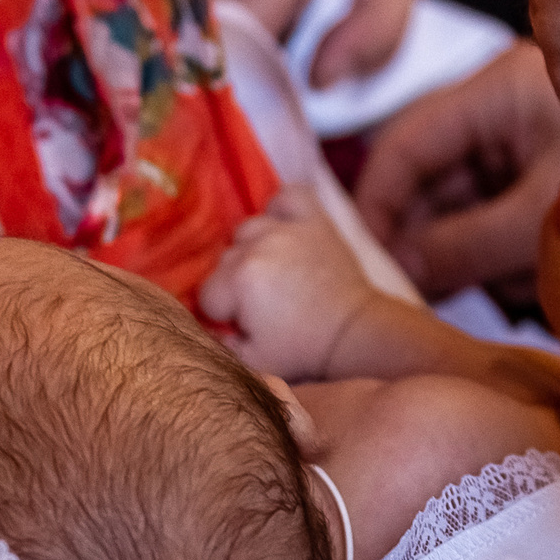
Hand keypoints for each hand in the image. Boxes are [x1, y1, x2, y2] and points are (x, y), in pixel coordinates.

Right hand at [199, 187, 377, 379]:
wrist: (353, 333)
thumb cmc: (302, 349)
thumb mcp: (252, 362)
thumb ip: (218, 344)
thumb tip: (206, 326)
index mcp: (240, 279)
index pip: (208, 293)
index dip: (224, 313)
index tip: (247, 324)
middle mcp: (258, 246)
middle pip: (225, 261)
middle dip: (237, 286)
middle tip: (264, 305)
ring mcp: (287, 228)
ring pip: (248, 230)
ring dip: (254, 250)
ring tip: (274, 273)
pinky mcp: (314, 220)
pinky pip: (287, 197)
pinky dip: (281, 210)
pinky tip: (284, 232)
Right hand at [358, 41, 559, 296]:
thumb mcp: (548, 222)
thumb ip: (461, 245)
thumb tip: (402, 267)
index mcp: (508, 87)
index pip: (408, 138)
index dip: (378, 201)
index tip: (367, 259)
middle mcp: (528, 105)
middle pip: (441, 170)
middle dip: (432, 232)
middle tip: (427, 291)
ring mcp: (557, 142)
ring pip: (480, 199)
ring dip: (477, 250)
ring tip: (502, 286)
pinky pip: (522, 216)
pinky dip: (518, 253)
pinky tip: (540, 284)